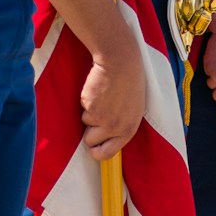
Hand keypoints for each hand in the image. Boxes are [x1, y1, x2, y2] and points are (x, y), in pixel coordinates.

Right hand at [80, 25, 147, 158]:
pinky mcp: (89, 107)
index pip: (109, 152)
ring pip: (85, 123)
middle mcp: (115, 127)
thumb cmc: (130, 82)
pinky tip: (97, 90)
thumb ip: (122, 125)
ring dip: (89, 112)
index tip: (93, 151)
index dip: (98, 153)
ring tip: (101, 97)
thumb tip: (108, 138)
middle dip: (89, 131)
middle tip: (95, 115)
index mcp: (129, 129)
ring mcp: (101, 118)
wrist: (121, 62)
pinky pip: (82, 109)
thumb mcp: (134, 109)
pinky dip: (86, 101)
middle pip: (91, 141)